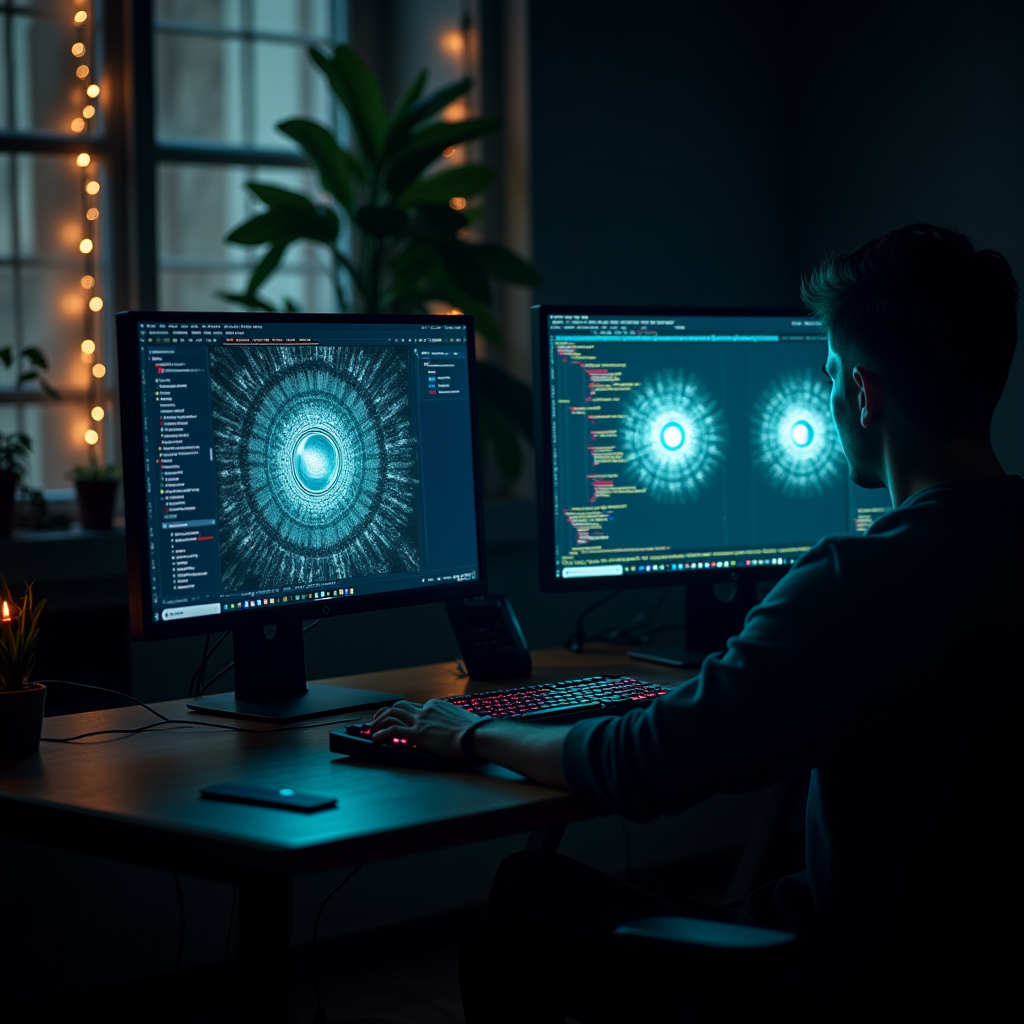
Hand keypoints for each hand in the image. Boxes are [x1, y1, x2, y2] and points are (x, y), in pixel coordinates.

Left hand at [370, 699, 484, 758]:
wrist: (476, 735)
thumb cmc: (475, 731)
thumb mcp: (463, 721)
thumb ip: (455, 722)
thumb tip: (461, 729)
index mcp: (437, 705)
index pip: (416, 707)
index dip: (406, 715)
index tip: (402, 721)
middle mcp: (426, 709)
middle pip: (400, 706)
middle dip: (386, 712)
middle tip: (378, 719)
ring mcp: (421, 720)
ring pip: (392, 714)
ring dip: (379, 721)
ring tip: (373, 729)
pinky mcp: (417, 734)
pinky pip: (392, 731)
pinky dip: (381, 734)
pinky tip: (376, 739)